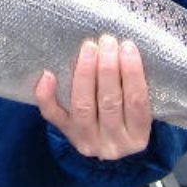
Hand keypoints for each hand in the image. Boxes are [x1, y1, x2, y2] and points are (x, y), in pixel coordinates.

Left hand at [35, 35, 151, 160]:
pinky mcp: (66, 134)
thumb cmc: (127, 115)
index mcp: (138, 136)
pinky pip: (53, 115)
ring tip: (89, 48)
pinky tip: (48, 74)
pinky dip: (47, 95)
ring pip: (83, 106)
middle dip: (108, 68)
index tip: (128, 46)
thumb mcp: (139, 111)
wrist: (107, 144)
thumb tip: (129, 49)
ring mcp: (87, 140)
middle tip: (107, 41)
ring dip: (85, 73)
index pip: (137, 102)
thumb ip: (137, 87)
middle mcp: (113, 143)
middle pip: (109, 102)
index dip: (132, 72)